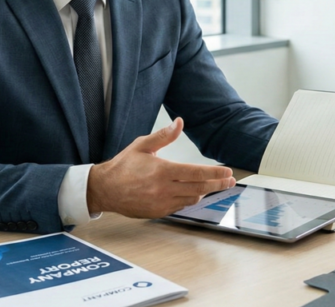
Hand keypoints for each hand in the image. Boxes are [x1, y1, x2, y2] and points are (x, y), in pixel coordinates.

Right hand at [87, 118, 236, 217]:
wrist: (104, 189)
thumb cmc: (123, 166)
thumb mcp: (142, 145)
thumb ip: (163, 136)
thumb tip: (179, 122)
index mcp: (162, 171)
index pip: (195, 173)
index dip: (214, 173)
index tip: (227, 172)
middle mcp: (163, 189)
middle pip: (199, 188)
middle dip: (218, 185)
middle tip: (230, 181)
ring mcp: (161, 203)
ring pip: (191, 199)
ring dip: (204, 192)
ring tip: (214, 185)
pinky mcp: (158, 212)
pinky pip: (180, 207)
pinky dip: (189, 199)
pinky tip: (193, 193)